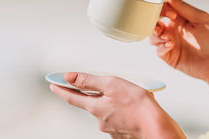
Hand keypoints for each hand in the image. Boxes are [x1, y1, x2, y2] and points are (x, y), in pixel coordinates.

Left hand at [50, 72, 185, 138]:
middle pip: (91, 103)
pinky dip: (123, 110)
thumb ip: (88, 80)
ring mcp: (111, 127)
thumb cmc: (138, 106)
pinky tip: (134, 106)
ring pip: (106, 109)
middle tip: (111, 86)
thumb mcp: (111, 84)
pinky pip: (118, 117)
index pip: (72, 96)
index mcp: (95, 107)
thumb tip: (69, 77)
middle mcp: (100, 119)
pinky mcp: (122, 132)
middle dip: (97, 94)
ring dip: (113, 101)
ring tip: (131, 95)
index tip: (52, 84)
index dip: (61, 89)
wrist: (156, 127)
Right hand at [149, 0, 208, 112]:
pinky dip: (161, 47)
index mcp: (180, 18)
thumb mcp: (201, 19)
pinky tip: (170, 45)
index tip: (170, 14)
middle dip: (152, 22)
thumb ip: (182, 6)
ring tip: (166, 36)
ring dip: (155, 35)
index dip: (162, 9)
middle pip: (154, 22)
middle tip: (159, 25)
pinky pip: (158, 50)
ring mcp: (170, 43)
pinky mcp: (170, 56)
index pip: (162, 9)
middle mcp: (173, 30)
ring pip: (152, 36)